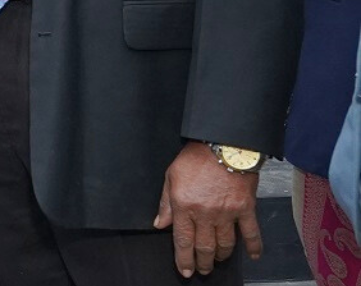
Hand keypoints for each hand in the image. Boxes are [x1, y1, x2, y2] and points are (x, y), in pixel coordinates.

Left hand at [155, 141, 261, 277]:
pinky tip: (253, 256)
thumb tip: (160, 224)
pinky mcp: (246, 208)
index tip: (185, 270)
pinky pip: (251, 233)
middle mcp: (205, 213)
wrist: (223, 144)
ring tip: (218, 262)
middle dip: (202, 262)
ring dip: (221, 256)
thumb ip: (165, 203)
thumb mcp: (171, 176)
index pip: (183, 240)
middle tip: (202, 270)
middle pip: (204, 246)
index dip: (183, 259)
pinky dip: (253, 246)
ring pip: (225, 244)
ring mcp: (227, 213)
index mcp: (184, 205)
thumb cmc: (195, 158)